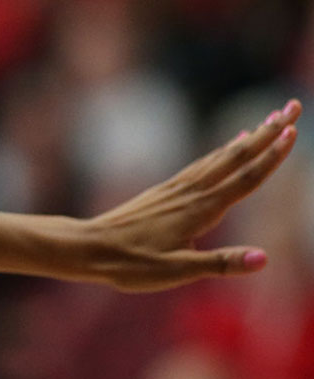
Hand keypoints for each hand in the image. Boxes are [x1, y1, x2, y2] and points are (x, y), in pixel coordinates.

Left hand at [74, 101, 300, 290]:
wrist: (86, 248)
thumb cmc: (129, 264)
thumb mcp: (177, 271)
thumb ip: (220, 263)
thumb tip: (264, 258)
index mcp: (200, 210)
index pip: (244, 179)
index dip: (272, 156)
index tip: (294, 131)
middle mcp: (191, 192)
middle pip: (237, 157)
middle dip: (269, 132)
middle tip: (294, 107)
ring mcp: (177, 188)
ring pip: (221, 157)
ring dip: (250, 137)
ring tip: (273, 120)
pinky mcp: (166, 191)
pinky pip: (203, 164)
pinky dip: (224, 151)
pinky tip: (232, 144)